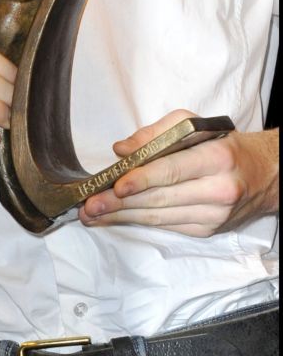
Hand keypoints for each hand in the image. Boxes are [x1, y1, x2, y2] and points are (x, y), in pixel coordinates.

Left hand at [79, 110, 278, 236]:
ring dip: (122, 217)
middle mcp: (218, 190)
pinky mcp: (207, 230)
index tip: (116, 185)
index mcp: (216, 158)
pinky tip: (117, 218)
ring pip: (160, 216)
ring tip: (92, 215)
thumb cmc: (223, 144)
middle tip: (90, 204)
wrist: (264, 174)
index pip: (173, 170)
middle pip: (161, 198)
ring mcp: (214, 215)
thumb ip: (156, 134)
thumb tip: (122, 150)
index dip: (143, 179)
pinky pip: (167, 226)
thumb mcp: (194, 124)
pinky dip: (139, 221)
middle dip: (120, 203)